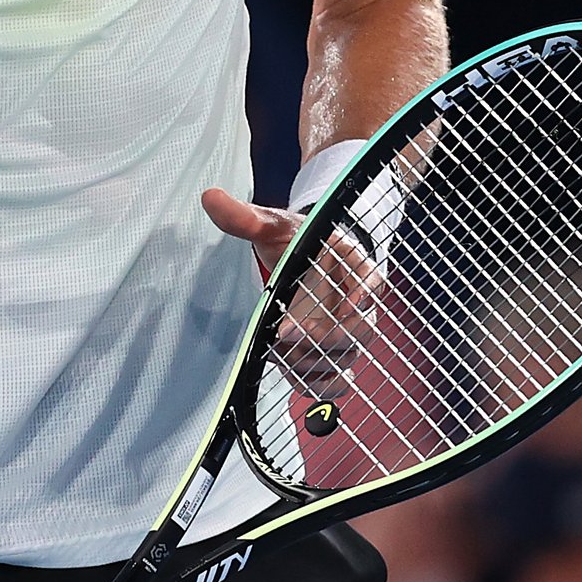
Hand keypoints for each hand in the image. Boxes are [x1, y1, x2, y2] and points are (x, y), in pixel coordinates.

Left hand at [202, 188, 378, 390]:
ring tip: (276, 349)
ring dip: (310, 361)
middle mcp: (357, 303)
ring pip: (344, 360)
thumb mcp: (273, 226)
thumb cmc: (296, 240)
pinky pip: (333, 382)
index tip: (348, 303)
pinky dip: (312, 382)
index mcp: (353, 265)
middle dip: (322, 337)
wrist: (303, 260)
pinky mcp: (332, 357)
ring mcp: (346, 334)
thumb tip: (210, 198)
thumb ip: (246, 218)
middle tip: (285, 333)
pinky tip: (286, 367)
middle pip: (359, 331)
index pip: (372, 280)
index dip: (365, 293)